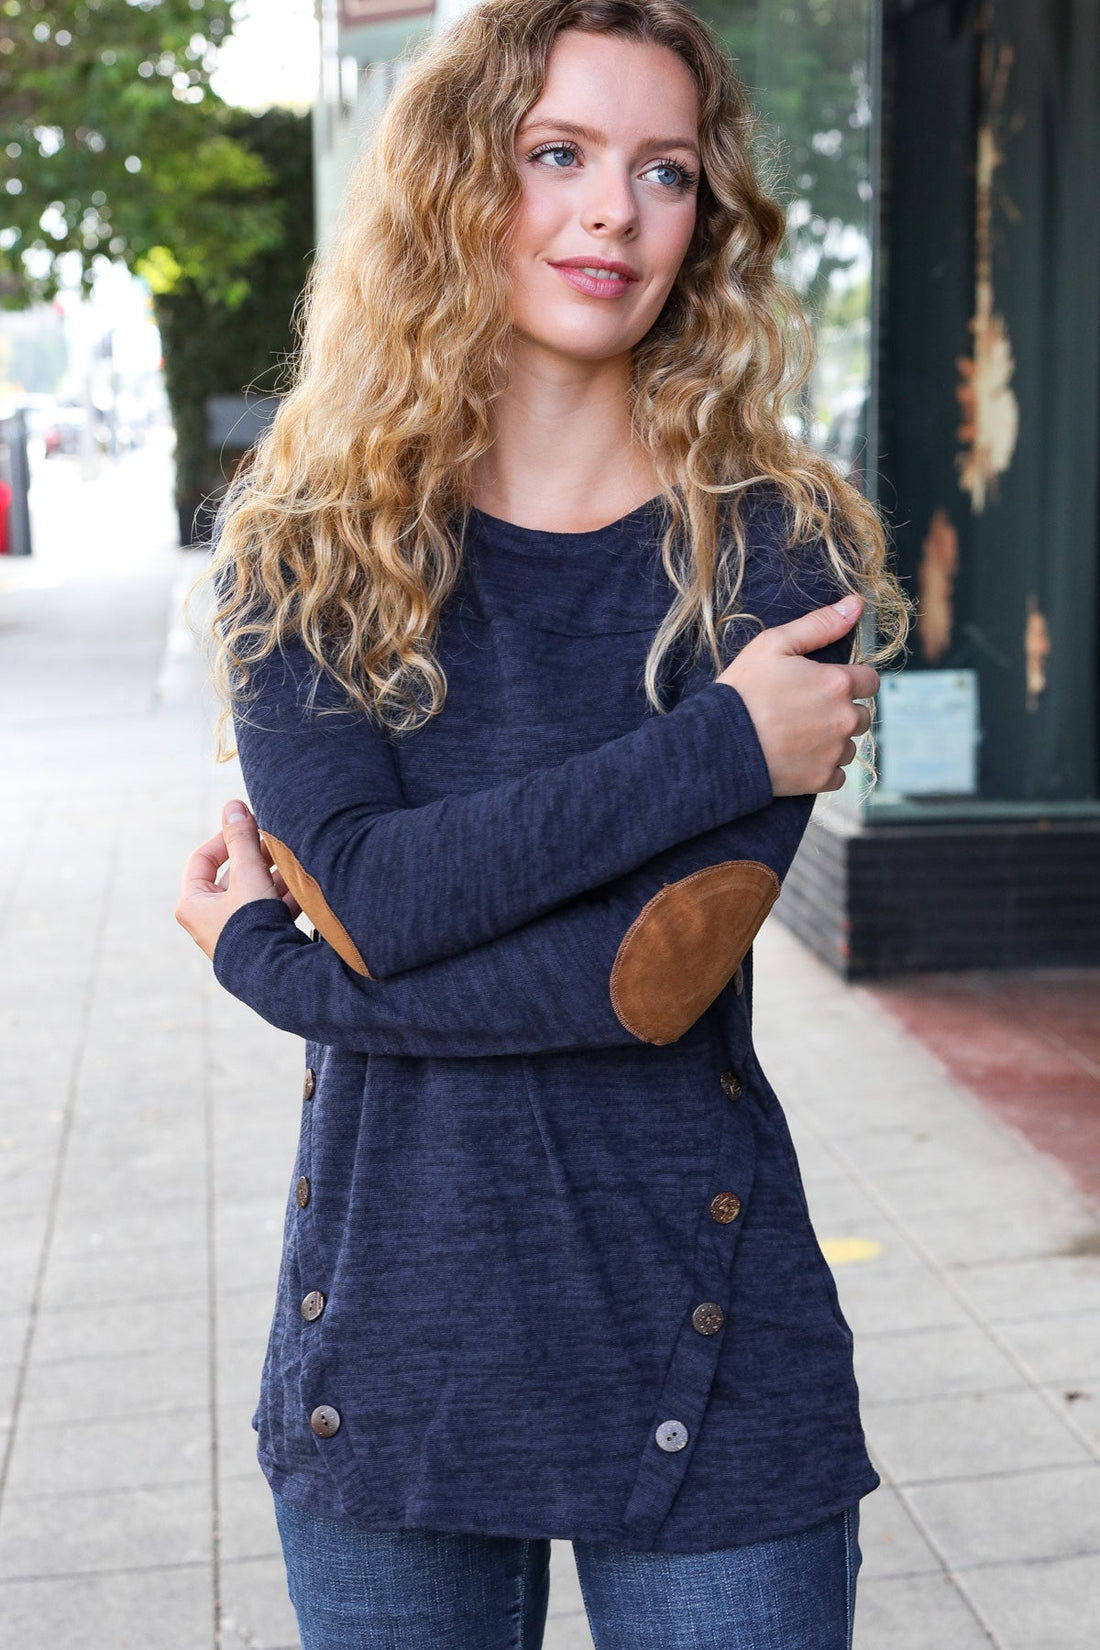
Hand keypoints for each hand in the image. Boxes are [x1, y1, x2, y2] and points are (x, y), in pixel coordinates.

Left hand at [175, 799, 300, 960]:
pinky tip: (304, 887)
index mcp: (193, 903)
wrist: (273, 976)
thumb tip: (233, 806)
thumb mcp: (248, 874)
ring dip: (274, 876)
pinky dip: (283, 898)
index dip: (226, 838)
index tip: (250, 827)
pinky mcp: (255, 942)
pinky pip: (267, 912)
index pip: (202, 859)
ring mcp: (232, 931)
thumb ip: (242, 839)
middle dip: (257, 857)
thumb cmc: (252, 924)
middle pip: (231, 876)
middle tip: (278, 842)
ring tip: (296, 861)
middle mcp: (208, 919)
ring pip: (253, 893)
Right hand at [717, 595, 878, 795]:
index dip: (850, 680)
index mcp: (838, 683)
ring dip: (833, 741)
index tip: (825, 685)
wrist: (718, 744)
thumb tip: (856, 603)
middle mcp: (844, 718)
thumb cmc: (743, 691)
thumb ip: (820, 624)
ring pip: (850, 746)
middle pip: (862, 715)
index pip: (870, 681)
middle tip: (805, 711)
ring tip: (798, 736)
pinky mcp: (821, 778)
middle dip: (841, 712)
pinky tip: (797, 758)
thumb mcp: (774, 644)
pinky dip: (822, 768)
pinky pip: (837, 775)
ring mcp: (834, 751)